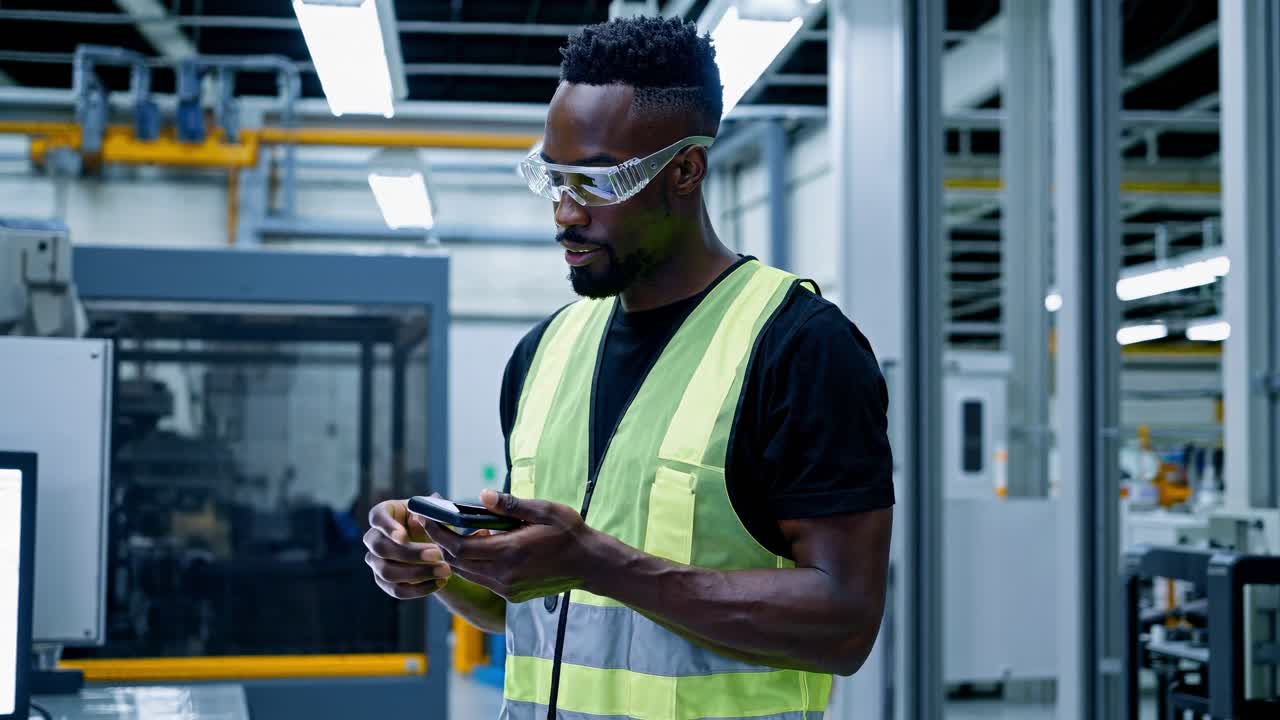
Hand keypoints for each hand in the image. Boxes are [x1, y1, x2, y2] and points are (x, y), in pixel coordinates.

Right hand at [364, 499, 452, 599]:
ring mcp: (376, 561)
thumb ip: (427, 516)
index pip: (377, 517)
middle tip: (438, 554)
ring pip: (387, 572)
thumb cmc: (434, 522)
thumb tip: (417, 518)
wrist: (437, 544)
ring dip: (418, 573)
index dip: (388, 527)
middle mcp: (374, 537)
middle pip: (382, 548)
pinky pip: (397, 589)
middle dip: (411, 553)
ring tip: (444, 570)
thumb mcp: (434, 515)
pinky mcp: (384, 581)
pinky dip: (420, 589)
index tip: (403, 537)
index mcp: (384, 514)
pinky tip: (439, 582)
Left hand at [417, 489, 599, 603]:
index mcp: (510, 552)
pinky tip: (483, 546)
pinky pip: (482, 579)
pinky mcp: (511, 594)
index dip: (439, 533)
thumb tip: (481, 495)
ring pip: (468, 573)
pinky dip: (474, 563)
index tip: (427, 517)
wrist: (590, 564)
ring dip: (457, 554)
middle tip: (433, 521)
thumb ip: (510, 505)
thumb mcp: (544, 510)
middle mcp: (504, 575)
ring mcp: (507, 588)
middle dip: (442, 542)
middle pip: (458, 562)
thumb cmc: (569, 532)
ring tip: (459, 532)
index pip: (460, 547)